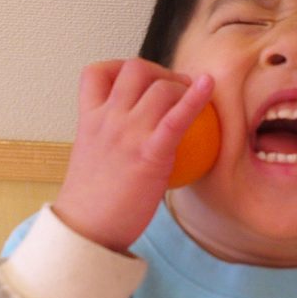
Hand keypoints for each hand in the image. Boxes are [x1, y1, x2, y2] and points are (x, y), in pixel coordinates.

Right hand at [53, 59, 213, 252]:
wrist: (86, 230)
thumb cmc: (92, 203)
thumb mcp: (92, 159)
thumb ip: (110, 140)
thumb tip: (135, 138)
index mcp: (89, 119)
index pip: (95, 73)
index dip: (118, 67)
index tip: (137, 80)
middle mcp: (106, 119)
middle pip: (135, 69)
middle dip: (160, 71)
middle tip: (175, 88)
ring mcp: (126, 133)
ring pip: (160, 87)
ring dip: (181, 88)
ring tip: (191, 101)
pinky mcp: (149, 153)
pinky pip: (177, 116)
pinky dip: (196, 97)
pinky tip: (210, 85)